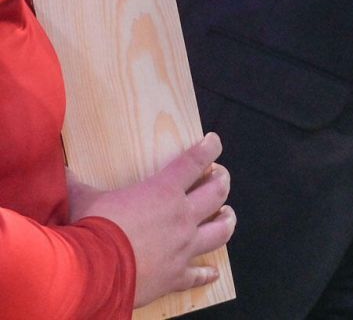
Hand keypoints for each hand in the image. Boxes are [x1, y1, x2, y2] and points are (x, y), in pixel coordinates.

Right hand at [68, 133, 233, 306]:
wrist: (90, 272)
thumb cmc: (90, 229)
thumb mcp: (83, 200)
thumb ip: (78, 185)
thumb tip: (61, 171)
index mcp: (163, 191)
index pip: (194, 162)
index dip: (208, 149)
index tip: (214, 142)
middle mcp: (181, 216)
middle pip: (217, 193)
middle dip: (222, 181)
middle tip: (220, 177)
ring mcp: (183, 247)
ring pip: (220, 231)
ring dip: (227, 221)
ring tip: (227, 215)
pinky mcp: (177, 275)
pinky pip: (198, 274)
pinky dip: (206, 273)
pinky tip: (213, 272)